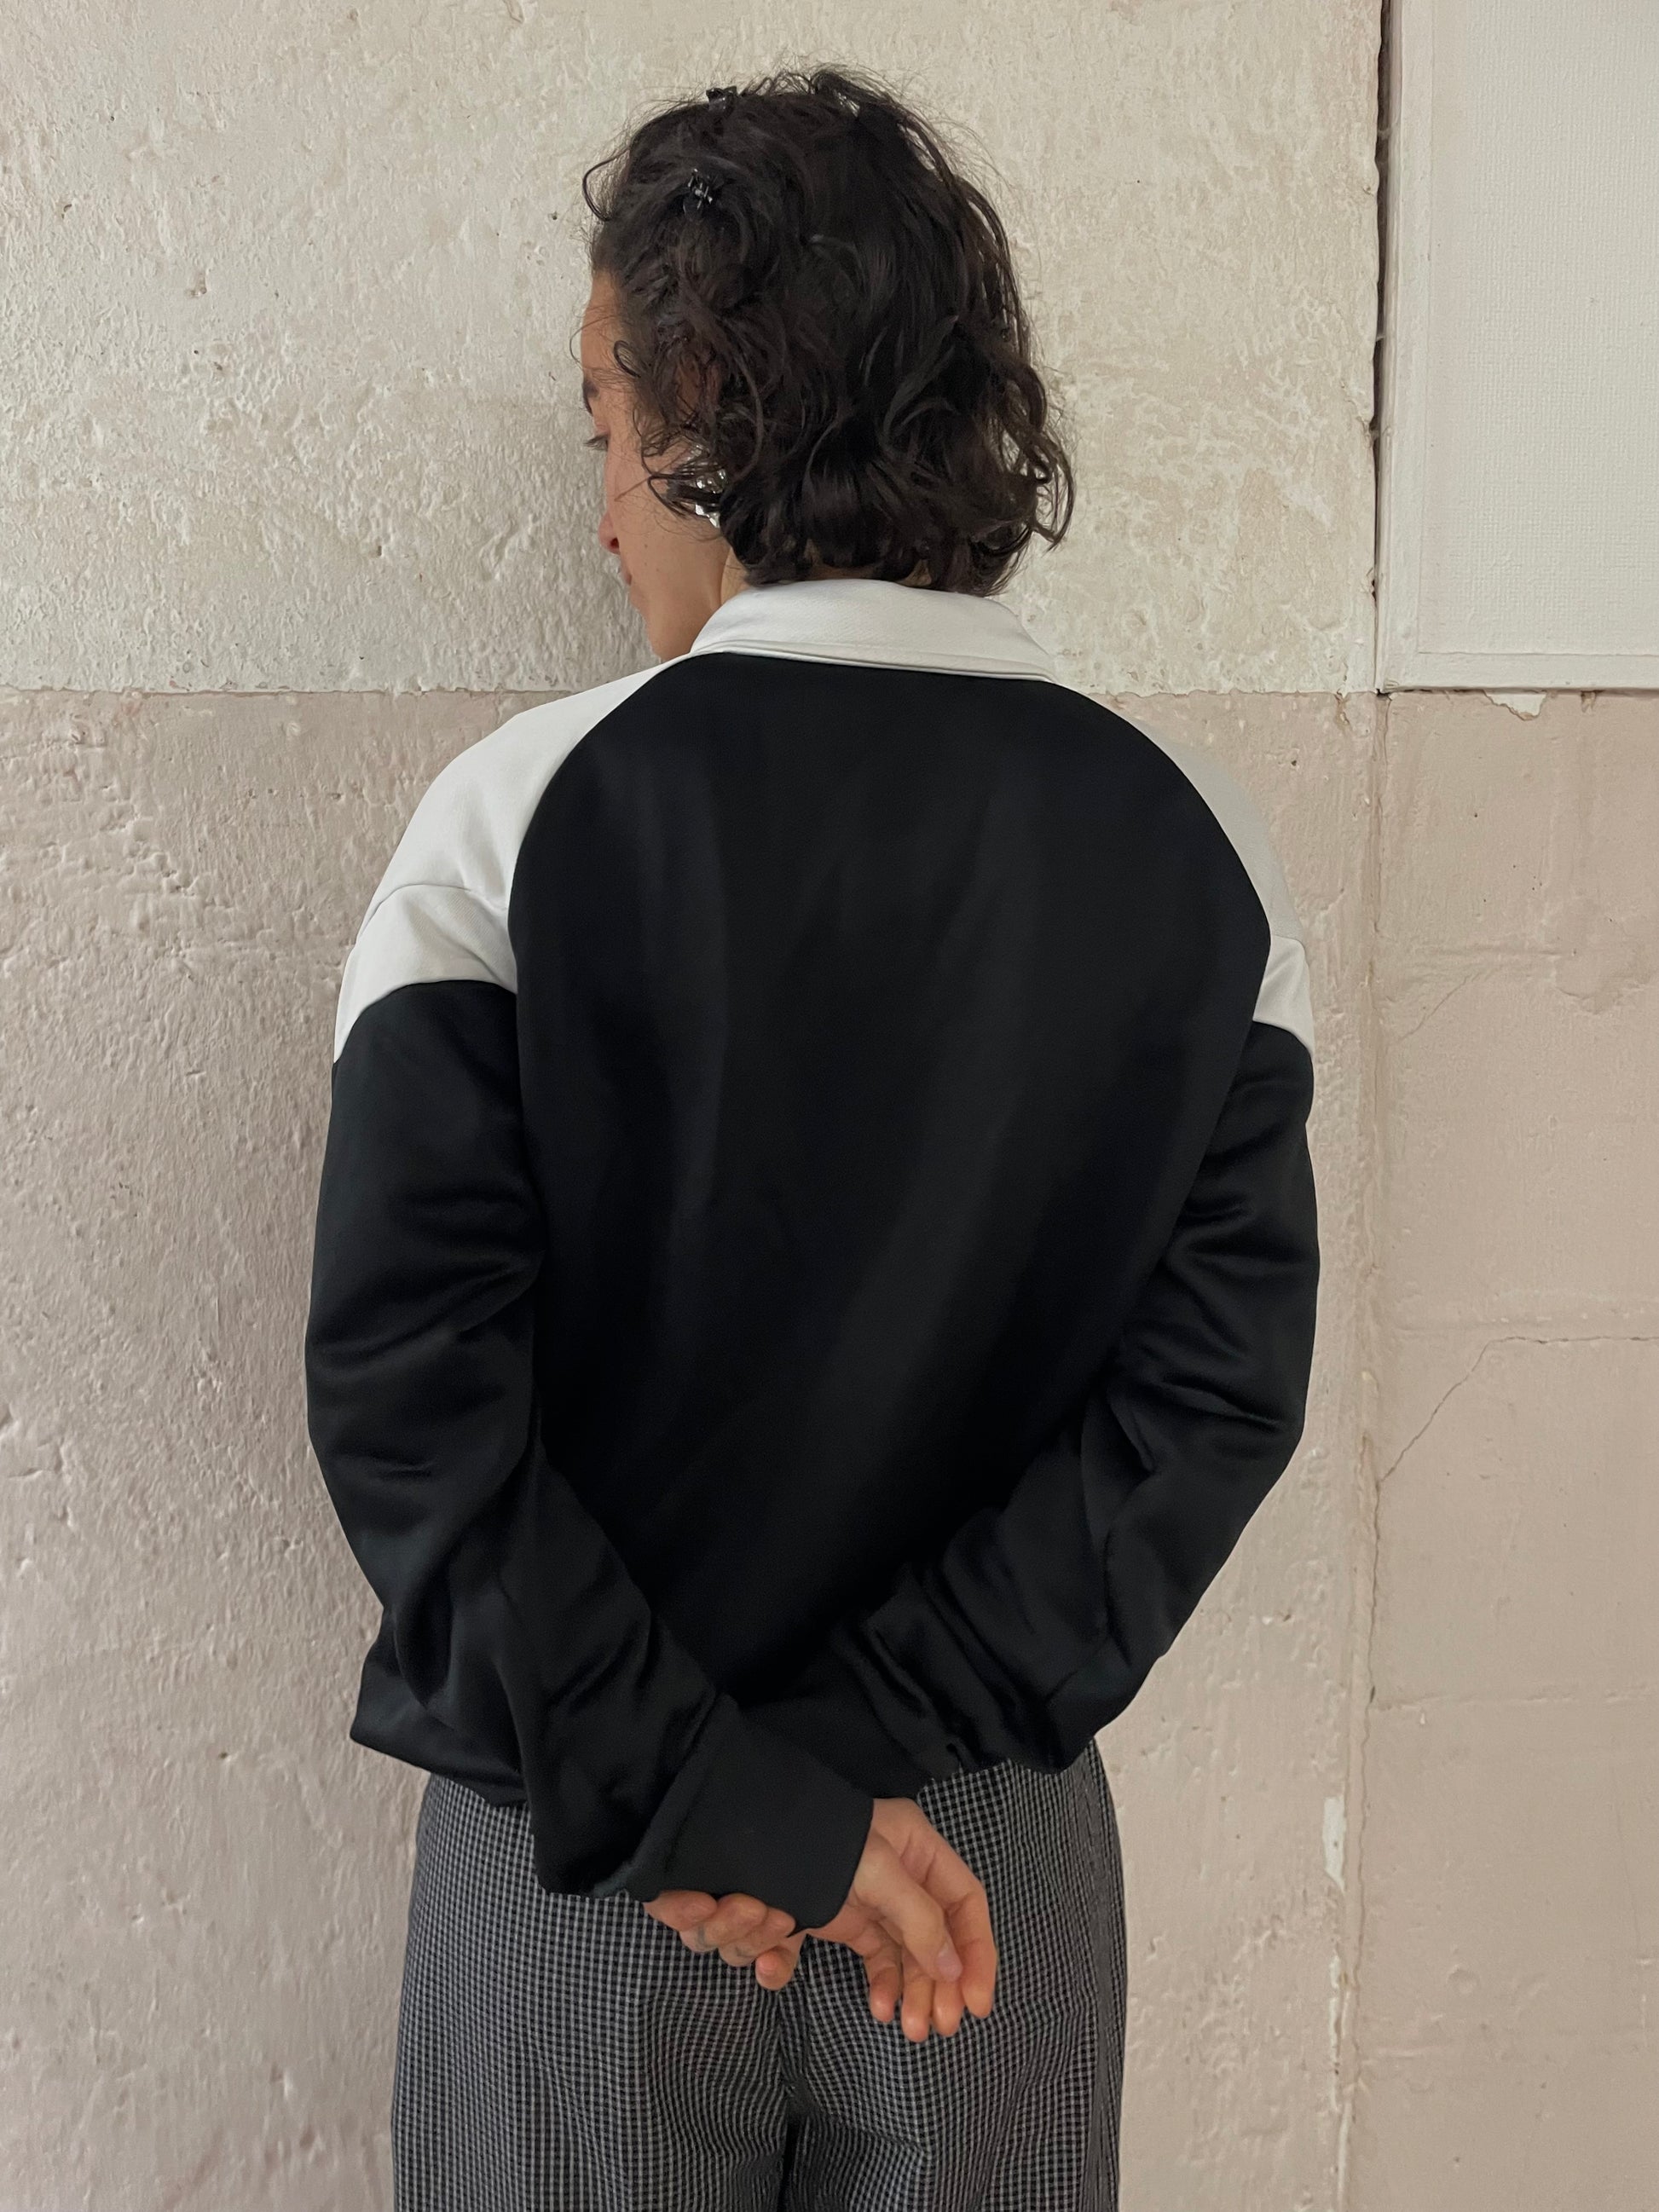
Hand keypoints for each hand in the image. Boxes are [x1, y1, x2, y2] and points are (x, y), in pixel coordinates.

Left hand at [644, 1795, 998, 2041]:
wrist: (747, 1835)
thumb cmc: (819, 1841)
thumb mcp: (877, 1872)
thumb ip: (919, 1920)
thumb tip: (953, 1972)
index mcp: (919, 1852)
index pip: (965, 1904)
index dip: (977, 1954)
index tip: (976, 2005)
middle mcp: (904, 1876)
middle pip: (938, 1939)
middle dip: (940, 1985)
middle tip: (939, 2027)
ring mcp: (873, 1899)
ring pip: (907, 1955)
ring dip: (912, 1992)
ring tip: (910, 2027)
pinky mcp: (843, 1918)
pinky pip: (873, 1958)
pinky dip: (880, 1984)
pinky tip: (880, 2007)